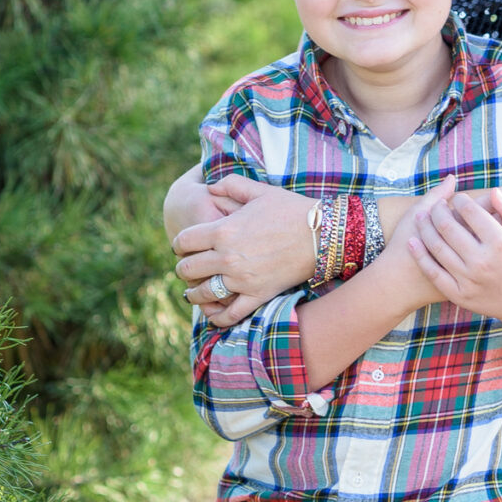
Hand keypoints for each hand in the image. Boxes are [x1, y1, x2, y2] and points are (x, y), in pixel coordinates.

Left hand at [175, 178, 317, 328]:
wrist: (322, 235)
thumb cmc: (291, 210)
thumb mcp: (259, 191)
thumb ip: (230, 185)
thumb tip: (211, 187)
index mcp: (223, 230)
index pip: (183, 242)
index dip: (179, 245)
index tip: (183, 247)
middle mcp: (227, 257)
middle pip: (187, 269)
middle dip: (183, 269)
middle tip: (187, 268)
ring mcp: (241, 280)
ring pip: (202, 294)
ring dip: (193, 293)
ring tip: (193, 291)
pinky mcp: (257, 296)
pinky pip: (229, 314)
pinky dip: (216, 317)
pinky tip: (212, 312)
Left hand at [403, 187, 501, 330]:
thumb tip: (494, 191)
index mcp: (500, 243)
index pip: (470, 211)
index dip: (460, 200)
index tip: (457, 197)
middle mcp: (482, 261)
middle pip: (448, 226)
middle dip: (438, 210)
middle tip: (437, 206)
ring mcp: (468, 280)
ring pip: (437, 247)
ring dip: (424, 228)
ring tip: (421, 217)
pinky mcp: (459, 295)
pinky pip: (433, 272)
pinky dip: (420, 255)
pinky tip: (413, 242)